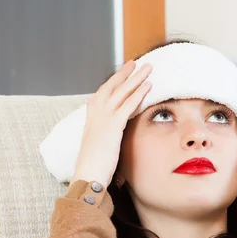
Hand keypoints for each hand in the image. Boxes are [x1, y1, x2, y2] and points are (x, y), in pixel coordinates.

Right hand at [71, 60, 152, 188]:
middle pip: (112, 87)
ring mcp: (104, 118)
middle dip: (124, 74)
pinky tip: (149, 85)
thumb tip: (113, 142)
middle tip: (136, 62)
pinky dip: (138, 94)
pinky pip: (128, 105)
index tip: (122, 74)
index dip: (114, 83)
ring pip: (122, 92)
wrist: (87, 174)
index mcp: (92, 118)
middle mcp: (96, 113)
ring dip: (136, 78)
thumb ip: (107, 139)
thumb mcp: (101, 148)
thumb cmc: (94, 167)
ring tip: (148, 67)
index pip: (104, 95)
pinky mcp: (113, 125)